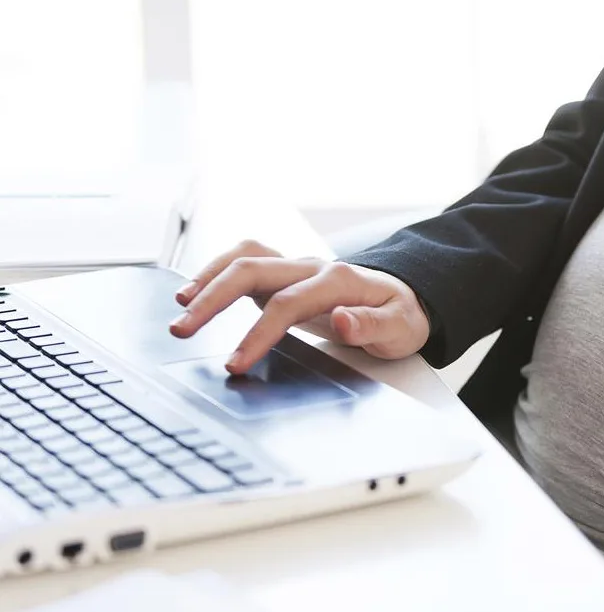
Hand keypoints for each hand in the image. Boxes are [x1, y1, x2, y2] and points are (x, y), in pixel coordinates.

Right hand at [169, 240, 430, 373]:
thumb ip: (371, 325)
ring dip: (208, 278)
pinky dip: (217, 271)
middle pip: (253, 269)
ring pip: (245, 257)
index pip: (287, 304)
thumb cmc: (401, 315)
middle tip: (182, 330)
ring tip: (180, 307)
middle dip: (213, 298)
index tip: (234, 363)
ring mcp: (296, 267)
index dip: (258, 333)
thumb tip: (342, 318)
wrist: (405, 297)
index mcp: (338, 281)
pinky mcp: (284, 275)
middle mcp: (312, 267)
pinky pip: (245, 261)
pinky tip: (195, 291)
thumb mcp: (400, 328)